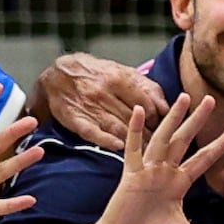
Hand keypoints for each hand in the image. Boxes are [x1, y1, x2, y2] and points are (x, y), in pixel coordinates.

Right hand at [30, 49, 164, 156]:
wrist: (58, 73)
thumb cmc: (96, 73)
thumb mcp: (121, 71)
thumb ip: (145, 87)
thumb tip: (165, 107)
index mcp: (118, 78)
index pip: (146, 103)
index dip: (157, 118)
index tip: (162, 127)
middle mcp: (104, 92)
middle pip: (133, 118)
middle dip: (148, 133)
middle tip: (159, 146)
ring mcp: (89, 106)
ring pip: (117, 126)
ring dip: (133, 140)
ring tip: (146, 152)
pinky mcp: (76, 119)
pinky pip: (93, 132)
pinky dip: (106, 140)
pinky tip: (119, 146)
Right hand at [94, 82, 223, 223]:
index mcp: (179, 183)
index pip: (204, 158)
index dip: (220, 143)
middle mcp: (165, 172)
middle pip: (184, 140)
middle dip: (197, 120)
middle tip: (210, 98)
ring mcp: (147, 171)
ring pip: (162, 138)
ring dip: (172, 118)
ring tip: (183, 98)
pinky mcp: (131, 175)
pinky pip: (133, 149)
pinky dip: (136, 130)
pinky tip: (140, 111)